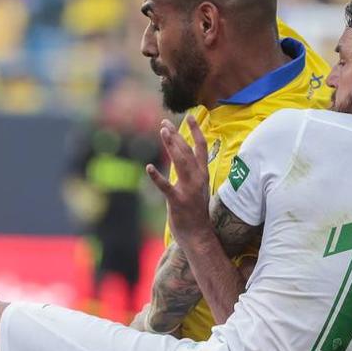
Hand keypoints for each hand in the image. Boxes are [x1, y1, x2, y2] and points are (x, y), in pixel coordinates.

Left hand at [147, 116, 211, 246]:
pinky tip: (148, 168)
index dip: (196, 131)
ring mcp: (188, 190)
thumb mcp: (195, 186)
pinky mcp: (177, 202)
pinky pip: (166, 187)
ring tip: (163, 132)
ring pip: (180, 163)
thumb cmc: (195, 210)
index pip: (201, 148)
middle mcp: (198, 179)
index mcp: (203, 175)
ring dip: (171, 146)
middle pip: (187, 151)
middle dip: (176, 136)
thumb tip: (177, 153)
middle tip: (165, 123)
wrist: (198, 234)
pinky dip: (157, 178)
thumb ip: (187, 170)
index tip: (190, 116)